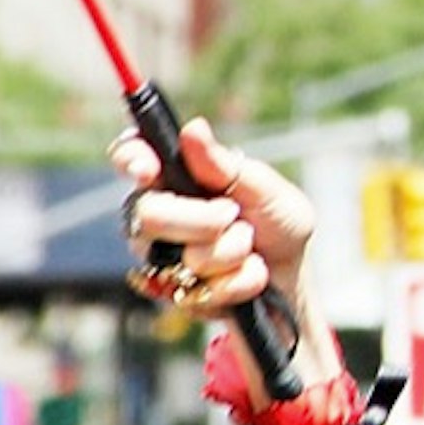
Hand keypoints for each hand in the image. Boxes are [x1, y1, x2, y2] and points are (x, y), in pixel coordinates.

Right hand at [111, 118, 314, 317]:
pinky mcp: (173, 294)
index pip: (132, 156)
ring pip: (186, 256)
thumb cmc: (276, 223)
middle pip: (149, 214)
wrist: (292, 277)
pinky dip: (240, 281)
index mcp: (174, 176)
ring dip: (233, 252)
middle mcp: (157, 214)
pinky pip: (204, 291)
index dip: (131, 159)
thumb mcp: (265, 189)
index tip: (148, 170)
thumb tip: (193, 130)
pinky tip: (249, 275)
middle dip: (204, 219)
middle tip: (233, 216)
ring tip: (249, 248)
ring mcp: (160, 256)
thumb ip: (225, 166)